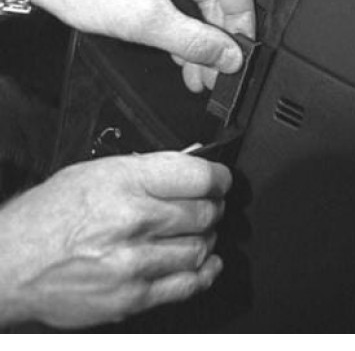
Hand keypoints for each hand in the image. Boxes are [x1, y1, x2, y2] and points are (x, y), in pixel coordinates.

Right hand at [0, 152, 229, 328]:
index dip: (219, 177)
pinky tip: (206, 263)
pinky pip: (188, 284)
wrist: (10, 263)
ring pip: (201, 248)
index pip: (198, 176)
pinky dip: (205, 272)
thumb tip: (186, 170)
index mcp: (125, 182)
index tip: (221, 181)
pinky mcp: (133, 296)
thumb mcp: (94, 174)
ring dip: (207, 238)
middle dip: (214, 208)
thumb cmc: (49, 217)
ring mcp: (134, 262)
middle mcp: (133, 220)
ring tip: (198, 232)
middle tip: (208, 206)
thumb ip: (145, 171)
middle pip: (205, 213)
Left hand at [29, 0, 254, 91]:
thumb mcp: (147, 19)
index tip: (241, 47)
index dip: (241, 18)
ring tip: (196, 71)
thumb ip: (196, 42)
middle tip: (216, 70)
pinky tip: (178, 53)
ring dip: (195, 36)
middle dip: (214, 36)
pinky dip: (176, 24)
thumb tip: (229, 57)